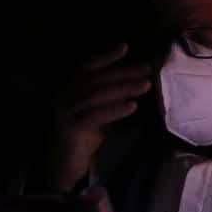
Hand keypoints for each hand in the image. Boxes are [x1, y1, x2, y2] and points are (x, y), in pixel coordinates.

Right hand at [48, 42, 150, 191]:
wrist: (65, 163)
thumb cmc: (84, 136)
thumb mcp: (99, 113)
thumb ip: (110, 98)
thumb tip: (137, 83)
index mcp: (71, 90)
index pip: (88, 68)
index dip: (106, 57)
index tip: (125, 47)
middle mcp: (64, 97)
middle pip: (96, 79)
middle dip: (123, 73)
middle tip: (146, 69)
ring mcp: (65, 112)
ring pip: (96, 95)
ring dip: (123, 88)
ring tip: (145, 85)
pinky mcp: (70, 128)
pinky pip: (95, 116)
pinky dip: (115, 109)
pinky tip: (132, 106)